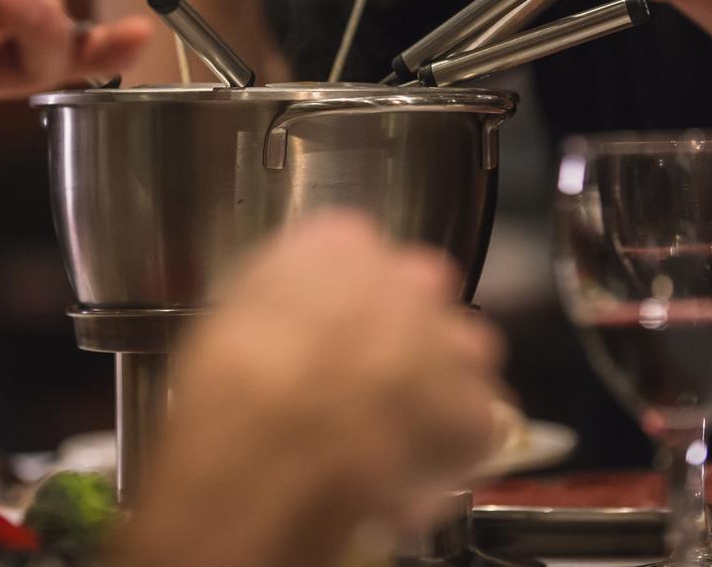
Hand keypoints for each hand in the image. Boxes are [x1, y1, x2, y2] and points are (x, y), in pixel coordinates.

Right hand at [122, 213, 506, 565]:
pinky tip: (404, 469)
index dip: (344, 301)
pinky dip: (448, 447)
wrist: (274, 443)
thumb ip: (282, 300)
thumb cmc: (235, 380)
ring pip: (459, 355)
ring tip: (390, 431)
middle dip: (401, 333)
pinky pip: (473, 423)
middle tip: (363, 380)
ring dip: (435, 384)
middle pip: (419, 297)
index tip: (328, 330)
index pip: (357, 255)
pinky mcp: (476, 407)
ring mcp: (451, 340)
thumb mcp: (235, 310)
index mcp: (341, 242)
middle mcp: (409, 277)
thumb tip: (292, 327)